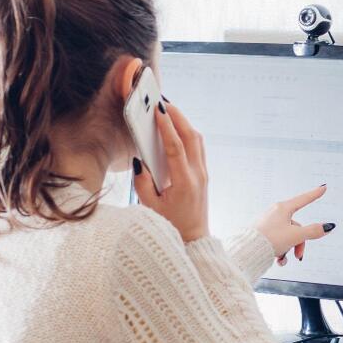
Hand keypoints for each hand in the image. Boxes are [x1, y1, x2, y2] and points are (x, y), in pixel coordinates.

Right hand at [132, 101, 209, 243]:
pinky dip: (188, 134)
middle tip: (163, 102)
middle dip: (178, 117)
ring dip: (184, 123)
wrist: (194, 240)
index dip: (167, 126)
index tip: (159, 110)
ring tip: (169, 111)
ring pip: (197, 140)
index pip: (176, 147)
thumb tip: (138, 161)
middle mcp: (198, 175)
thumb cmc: (170, 225)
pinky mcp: (203, 174)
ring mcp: (203, 174)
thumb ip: (142, 182)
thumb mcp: (150, 206)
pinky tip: (177, 129)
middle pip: (192, 137)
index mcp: (185, 182)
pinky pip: (198, 148)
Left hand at [257, 184, 334, 264]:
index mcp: (283, 209)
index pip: (304, 199)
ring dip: (290, 249)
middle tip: (299, 255)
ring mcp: (269, 224)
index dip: (315, 194)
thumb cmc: (269, 239)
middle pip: (297, 227)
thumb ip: (313, 231)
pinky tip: (278, 260)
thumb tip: (327, 227)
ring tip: (283, 259)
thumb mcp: (295, 236)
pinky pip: (278, 241)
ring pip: (288, 236)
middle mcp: (276, 214)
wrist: (247, 251)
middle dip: (300, 243)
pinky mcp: (263, 234)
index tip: (323, 187)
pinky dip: (281, 252)